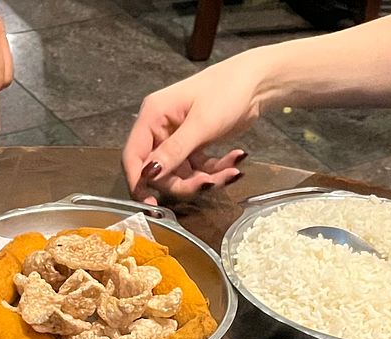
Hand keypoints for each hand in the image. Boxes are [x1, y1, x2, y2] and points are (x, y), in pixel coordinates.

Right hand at [123, 59, 264, 202]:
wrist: (257, 82)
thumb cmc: (227, 91)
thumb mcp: (201, 124)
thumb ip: (175, 151)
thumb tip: (149, 175)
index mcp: (153, 116)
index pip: (133, 156)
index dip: (139, 182)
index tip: (152, 204)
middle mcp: (161, 129)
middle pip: (161, 173)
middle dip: (187, 183)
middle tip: (211, 183)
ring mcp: (179, 139)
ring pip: (183, 176)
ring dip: (208, 179)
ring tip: (233, 170)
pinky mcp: (196, 146)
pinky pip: (199, 170)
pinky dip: (217, 170)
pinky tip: (237, 158)